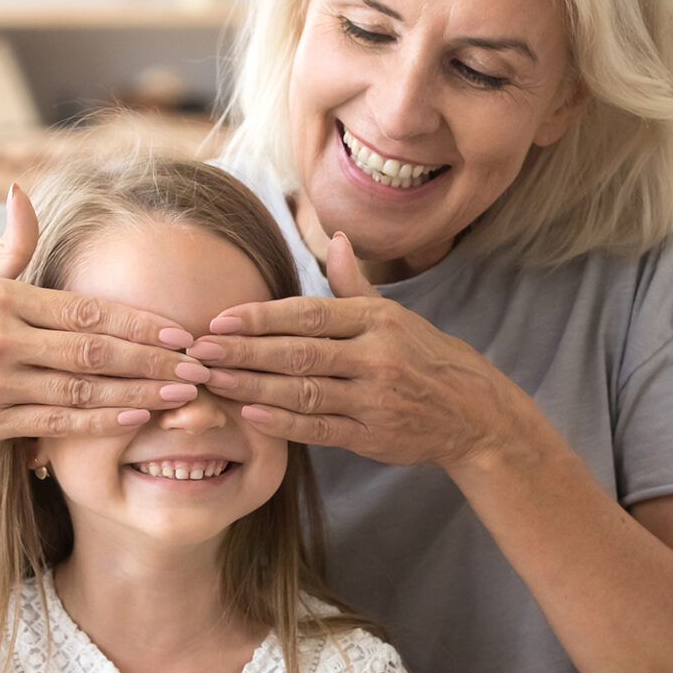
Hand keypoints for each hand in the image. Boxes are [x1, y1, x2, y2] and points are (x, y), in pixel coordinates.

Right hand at [0, 185, 205, 444]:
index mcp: (0, 299)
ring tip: (184, 394)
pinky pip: (54, 423)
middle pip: (93, 352)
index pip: (86, 310)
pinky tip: (136, 418)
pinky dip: (99, 422)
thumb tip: (23, 192)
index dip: (139, 322)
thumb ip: (8, 247)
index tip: (181, 329)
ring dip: (139, 393)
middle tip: (199, 364)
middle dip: (154, 359)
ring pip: (81, 391)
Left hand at [187, 233, 514, 467]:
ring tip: (214, 380)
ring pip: (303, 390)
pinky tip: (250, 413)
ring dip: (253, 386)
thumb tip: (335, 237)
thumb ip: (355, 283)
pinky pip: (321, 428)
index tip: (218, 319)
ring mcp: (374, 398)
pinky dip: (284, 422)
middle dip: (243, 351)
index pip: (308, 314)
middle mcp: (376, 356)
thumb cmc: (423, 357)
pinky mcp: (372, 436)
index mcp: (377, 320)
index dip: (260, 317)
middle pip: (298, 352)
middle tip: (200, 350)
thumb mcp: (395, 315)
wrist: (473, 412)